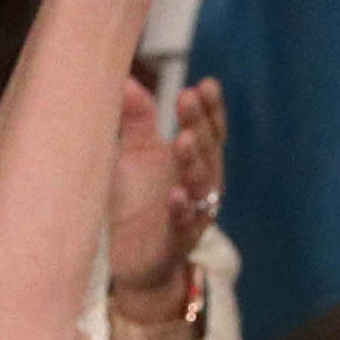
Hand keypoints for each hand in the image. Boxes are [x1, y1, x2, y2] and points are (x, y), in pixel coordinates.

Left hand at [108, 74, 223, 300]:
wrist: (136, 258)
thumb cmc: (140, 203)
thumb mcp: (136, 156)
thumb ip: (138, 122)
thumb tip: (128, 81)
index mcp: (196, 161)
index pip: (210, 131)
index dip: (211, 110)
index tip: (205, 85)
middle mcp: (202, 185)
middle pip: (207, 151)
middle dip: (198, 125)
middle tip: (186, 97)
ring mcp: (194, 213)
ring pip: (201, 186)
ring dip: (193, 162)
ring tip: (182, 140)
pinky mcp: (177, 241)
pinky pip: (183, 224)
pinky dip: (181, 209)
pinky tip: (175, 195)